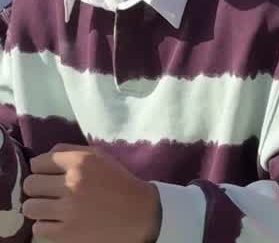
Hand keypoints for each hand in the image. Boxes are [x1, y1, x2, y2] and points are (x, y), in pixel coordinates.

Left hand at [22, 145, 159, 242]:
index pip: (37, 162)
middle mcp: (73, 183)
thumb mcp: (101, 158)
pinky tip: (61, 223)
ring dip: (40, 209)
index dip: (43, 170)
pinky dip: (47, 227)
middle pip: (30, 184)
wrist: (141, 214)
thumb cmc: (119, 183)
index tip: (52, 176)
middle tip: (52, 194)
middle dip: (39, 189)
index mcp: (81, 161)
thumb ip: (71, 151)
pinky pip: (38, 228)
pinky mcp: (66, 233)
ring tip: (55, 210)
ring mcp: (68, 210)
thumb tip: (41, 157)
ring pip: (30, 207)